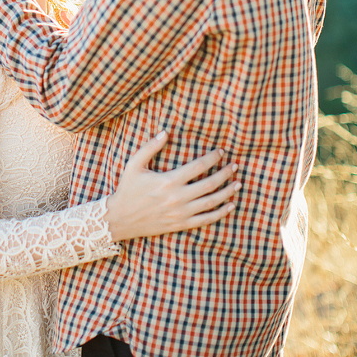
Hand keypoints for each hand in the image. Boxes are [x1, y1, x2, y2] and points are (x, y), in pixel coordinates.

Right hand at [103, 132, 239, 240]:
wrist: (119, 220)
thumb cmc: (128, 190)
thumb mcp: (134, 165)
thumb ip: (150, 147)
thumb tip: (166, 132)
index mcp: (168, 181)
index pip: (198, 167)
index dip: (213, 158)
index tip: (222, 151)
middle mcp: (177, 198)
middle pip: (209, 184)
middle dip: (225, 174)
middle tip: (235, 165)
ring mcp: (180, 214)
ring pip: (210, 202)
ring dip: (227, 192)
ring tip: (238, 183)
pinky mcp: (180, 225)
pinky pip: (205, 220)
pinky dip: (220, 213)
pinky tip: (231, 205)